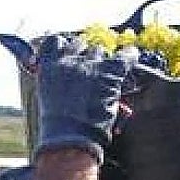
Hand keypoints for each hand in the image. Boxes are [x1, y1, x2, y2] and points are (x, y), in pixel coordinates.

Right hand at [0, 33, 139, 163]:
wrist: (70, 137)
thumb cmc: (57, 126)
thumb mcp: (47, 98)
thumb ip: (54, 81)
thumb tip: (62, 77)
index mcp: (48, 66)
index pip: (54, 42)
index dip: (64, 47)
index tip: (68, 53)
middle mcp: (68, 60)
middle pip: (80, 45)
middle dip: (85, 56)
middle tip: (89, 72)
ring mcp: (89, 65)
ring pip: (99, 51)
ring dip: (102, 61)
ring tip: (106, 74)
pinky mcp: (109, 72)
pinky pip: (124, 56)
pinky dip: (129, 56)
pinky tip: (131, 56)